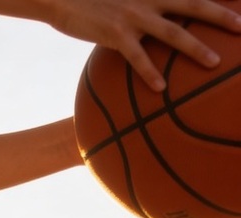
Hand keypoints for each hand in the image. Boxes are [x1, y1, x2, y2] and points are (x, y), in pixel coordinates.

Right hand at [44, 0, 240, 89]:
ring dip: (196, 48)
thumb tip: (151, 20)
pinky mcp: (115, 34)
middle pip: (195, 5)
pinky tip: (161, 88)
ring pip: (173, 33)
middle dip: (222, 16)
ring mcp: (134, 16)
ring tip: (214, 63)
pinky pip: (137, 57)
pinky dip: (149, 72)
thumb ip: (139, 3)